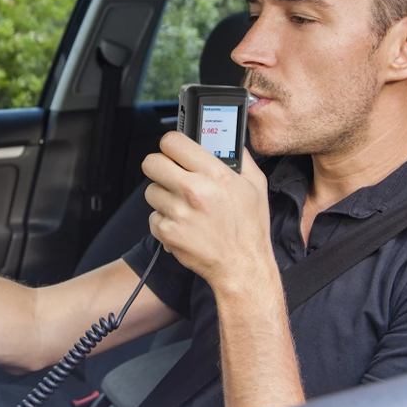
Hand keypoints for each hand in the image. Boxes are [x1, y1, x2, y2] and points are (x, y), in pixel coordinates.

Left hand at [142, 132, 274, 292]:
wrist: (242, 266)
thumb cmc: (250, 228)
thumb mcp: (255, 185)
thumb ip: (240, 158)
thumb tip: (228, 141)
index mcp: (214, 174)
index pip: (173, 142)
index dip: (171, 145)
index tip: (174, 152)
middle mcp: (193, 190)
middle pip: (151, 162)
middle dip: (159, 167)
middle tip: (171, 174)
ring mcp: (178, 212)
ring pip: (150, 191)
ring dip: (163, 196)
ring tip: (183, 205)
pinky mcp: (167, 231)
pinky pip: (152, 217)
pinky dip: (164, 221)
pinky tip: (182, 224)